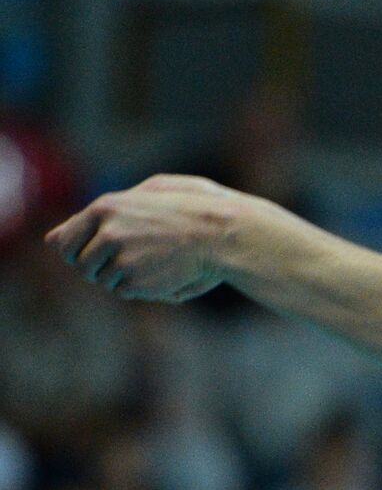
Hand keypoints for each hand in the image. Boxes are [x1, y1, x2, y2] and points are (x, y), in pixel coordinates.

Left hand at [44, 174, 249, 302]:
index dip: (78, 252)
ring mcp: (120, 260)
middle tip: (133, 259)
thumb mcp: (143, 198)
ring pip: (104, 280)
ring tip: (155, 262)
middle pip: (82, 265)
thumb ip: (96, 216)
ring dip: (124, 277)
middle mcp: (107, 233)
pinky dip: (141, 287)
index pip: (66, 240)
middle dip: (100, 267)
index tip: (97, 254)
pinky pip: (125, 291)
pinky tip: (164, 272)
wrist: (223, 234)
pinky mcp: (136, 283)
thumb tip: (50, 241)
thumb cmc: (190, 209)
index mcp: (105, 208)